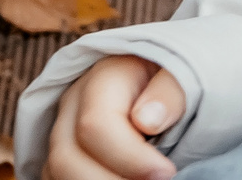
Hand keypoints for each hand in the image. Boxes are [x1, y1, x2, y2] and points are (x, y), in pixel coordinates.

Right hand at [45, 54, 184, 179]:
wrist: (162, 80)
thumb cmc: (173, 79)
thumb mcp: (182, 72)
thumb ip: (170, 92)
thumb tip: (146, 120)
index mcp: (103, 78)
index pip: (96, 125)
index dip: (130, 157)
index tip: (165, 171)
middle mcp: (73, 105)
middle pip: (67, 158)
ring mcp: (62, 131)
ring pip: (59, 174)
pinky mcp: (64, 155)